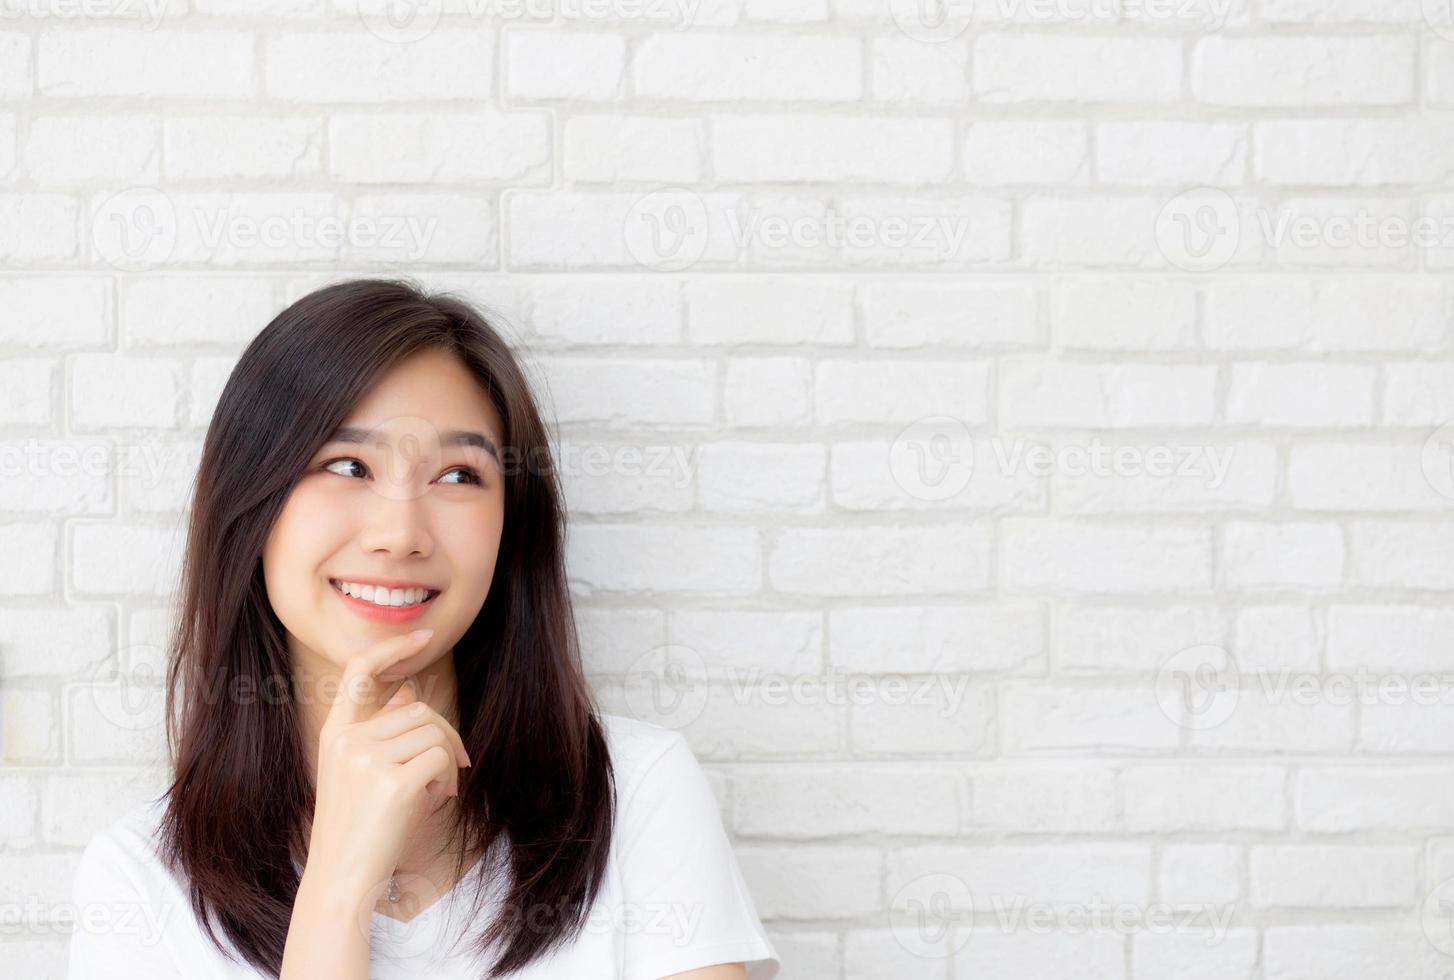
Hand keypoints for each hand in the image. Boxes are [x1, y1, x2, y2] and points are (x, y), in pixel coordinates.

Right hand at [301, 629, 470, 907]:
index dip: (392, 649)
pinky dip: (448, 777)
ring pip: (434, 732)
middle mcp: (346, 739)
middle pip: (419, 710)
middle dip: (444, 736)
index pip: (360, 671)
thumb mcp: (363, 773)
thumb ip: (383, 730)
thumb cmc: (358, 828)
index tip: (422, 637)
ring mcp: (366, 758)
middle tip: (449, 769)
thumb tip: (407, 690)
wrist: (341, 880)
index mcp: (335, 733)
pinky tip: (433, 799)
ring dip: (447, 760)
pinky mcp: (391, 782)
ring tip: (434, 790)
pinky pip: (441, 757)